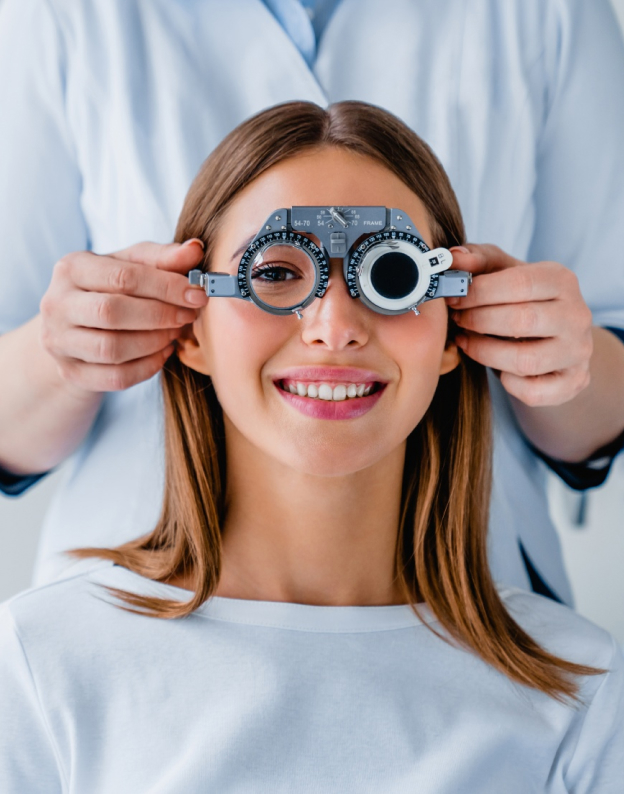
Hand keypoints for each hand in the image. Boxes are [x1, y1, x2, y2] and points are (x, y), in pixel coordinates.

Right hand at [39, 240, 207, 391]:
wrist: (76, 327)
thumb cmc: (110, 289)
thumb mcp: (132, 265)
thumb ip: (162, 258)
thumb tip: (195, 249)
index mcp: (71, 268)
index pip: (123, 277)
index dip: (166, 287)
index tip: (197, 295)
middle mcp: (56, 304)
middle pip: (112, 312)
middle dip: (159, 316)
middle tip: (187, 316)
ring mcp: (59, 341)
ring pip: (112, 349)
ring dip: (154, 342)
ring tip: (174, 333)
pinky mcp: (70, 372)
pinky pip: (115, 377)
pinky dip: (147, 367)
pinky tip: (163, 352)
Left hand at [447, 245, 593, 406]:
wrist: (557, 339)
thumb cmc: (522, 300)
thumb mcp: (503, 273)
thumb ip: (478, 261)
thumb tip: (453, 259)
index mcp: (562, 280)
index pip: (519, 283)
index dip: (479, 293)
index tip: (454, 299)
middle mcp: (577, 315)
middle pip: (521, 321)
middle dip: (478, 322)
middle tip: (457, 320)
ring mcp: (578, 352)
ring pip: (525, 361)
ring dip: (485, 353)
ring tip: (467, 342)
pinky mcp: (573, 382)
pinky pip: (532, 391)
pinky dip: (508, 383)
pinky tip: (497, 368)